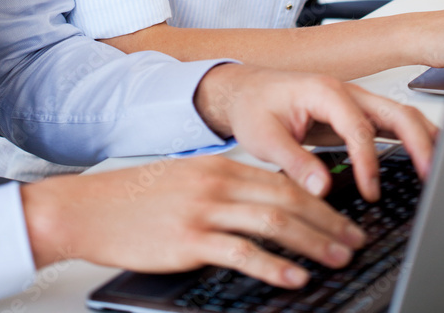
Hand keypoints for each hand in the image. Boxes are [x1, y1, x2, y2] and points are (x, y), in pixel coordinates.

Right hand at [21, 155, 366, 287]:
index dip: (319, 201)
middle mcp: (218, 183)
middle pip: (287, 200)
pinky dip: (273, 265)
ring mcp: (205, 211)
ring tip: (338, 258)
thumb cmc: (136, 198)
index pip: (283, 181)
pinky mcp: (190, 240)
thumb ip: (225, 188)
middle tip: (354, 241)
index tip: (344, 218)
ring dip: (312, 243)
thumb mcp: (188, 181)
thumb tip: (264, 206)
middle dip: (328, 222)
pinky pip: (241, 253)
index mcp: (220, 165)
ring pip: (272, 223)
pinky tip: (294, 277)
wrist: (90, 208)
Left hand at [194, 65, 436, 197]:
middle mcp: (345, 91)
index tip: (371, 191)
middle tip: (430, 176)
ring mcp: (353, 100)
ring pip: (400, 114)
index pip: (359, 127)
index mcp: (324, 91)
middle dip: (418, 142)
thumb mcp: (264, 137)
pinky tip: (423, 158)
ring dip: (422, 139)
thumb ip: (294, 162)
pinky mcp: (354, 113)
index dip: (369, 161)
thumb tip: (322, 189)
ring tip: (437, 170)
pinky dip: (411, 139)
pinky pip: (390, 123)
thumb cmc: (253, 105)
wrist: (243, 89)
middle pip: (395, 111)